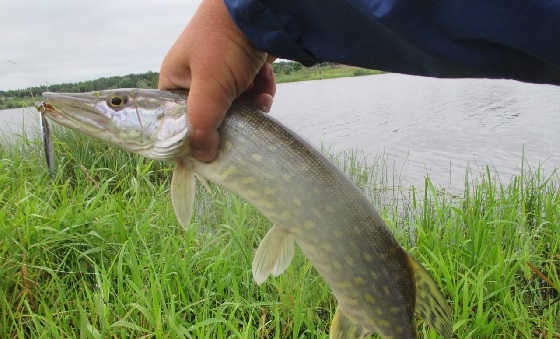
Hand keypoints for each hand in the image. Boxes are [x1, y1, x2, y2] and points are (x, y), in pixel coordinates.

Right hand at [159, 0, 275, 161]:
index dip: (193, 136)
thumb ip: (202, 125)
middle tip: (243, 122)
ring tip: (260, 99)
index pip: (178, 120)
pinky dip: (262, 90)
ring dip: (251, 106)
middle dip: (232, 120)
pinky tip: (266, 83)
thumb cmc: (223, 44)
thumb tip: (203, 157)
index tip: (210, 151)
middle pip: (211, 116)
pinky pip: (252, 92)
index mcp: (175, 80)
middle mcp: (196, 77)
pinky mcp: (245, 68)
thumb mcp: (209, 88)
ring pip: (236, 106)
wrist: (259, 10)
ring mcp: (222, 72)